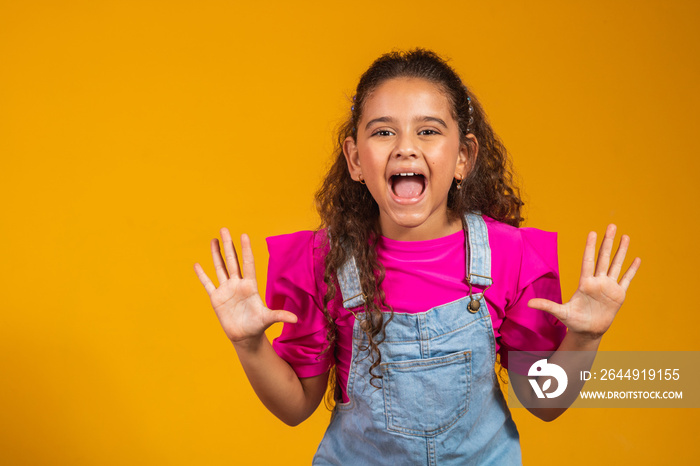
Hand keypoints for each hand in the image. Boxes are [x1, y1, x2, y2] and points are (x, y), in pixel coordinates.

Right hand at [193, 228, 297, 342]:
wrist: (245, 337)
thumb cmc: (257, 326)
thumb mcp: (268, 319)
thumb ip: (280, 316)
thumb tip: (295, 320)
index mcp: (250, 286)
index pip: (248, 263)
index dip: (246, 250)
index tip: (244, 235)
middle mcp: (237, 284)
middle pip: (232, 260)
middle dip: (228, 245)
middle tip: (224, 228)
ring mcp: (226, 290)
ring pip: (220, 268)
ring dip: (216, 254)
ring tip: (213, 239)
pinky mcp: (216, 299)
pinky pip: (208, 284)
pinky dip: (202, 275)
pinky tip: (197, 265)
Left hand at [528, 224, 640, 340]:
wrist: (588, 331)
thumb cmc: (573, 321)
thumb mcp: (560, 313)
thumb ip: (547, 306)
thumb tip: (528, 304)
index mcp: (585, 283)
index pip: (588, 261)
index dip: (590, 247)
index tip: (592, 232)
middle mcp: (598, 281)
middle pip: (603, 258)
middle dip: (607, 242)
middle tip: (611, 225)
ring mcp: (609, 287)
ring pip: (616, 265)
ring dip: (621, 251)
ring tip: (626, 236)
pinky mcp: (619, 295)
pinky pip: (626, 280)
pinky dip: (632, 270)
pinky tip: (636, 259)